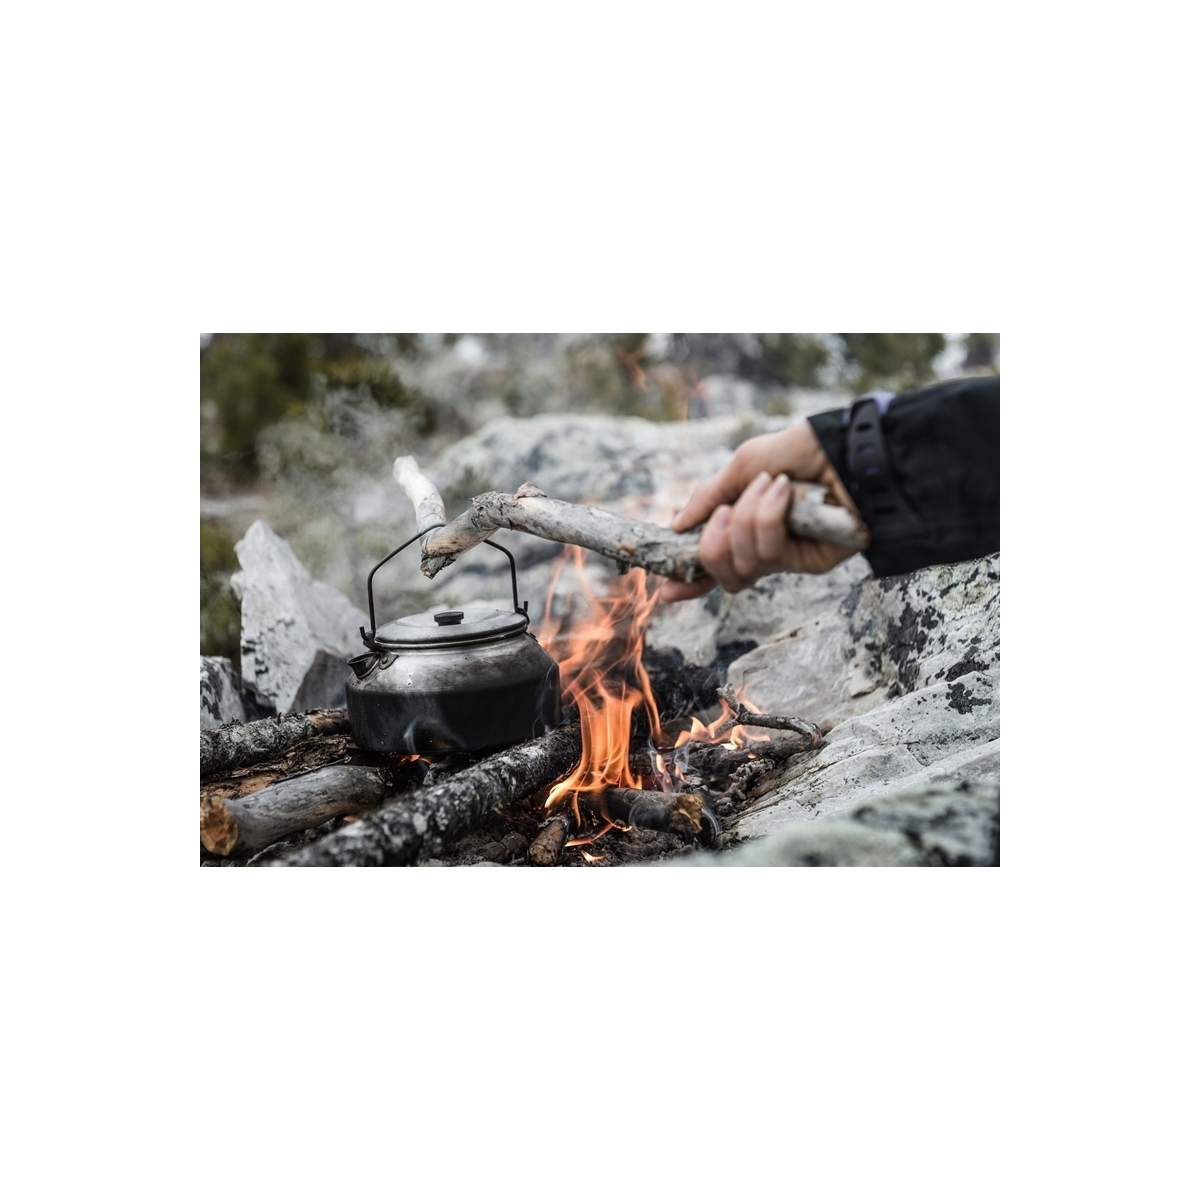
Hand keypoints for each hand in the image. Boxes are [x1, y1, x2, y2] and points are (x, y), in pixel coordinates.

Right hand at [659, 420, 860, 601]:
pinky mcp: (809, 562)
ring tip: (767, 485)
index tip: (665, 588)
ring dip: (745, 520)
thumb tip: (676, 526)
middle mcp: (765, 547)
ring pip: (742, 566)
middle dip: (711, 547)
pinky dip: (768, 517)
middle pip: (724, 575)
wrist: (846, 449)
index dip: (689, 580)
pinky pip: (770, 553)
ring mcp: (787, 557)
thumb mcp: (744, 464)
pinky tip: (783, 492)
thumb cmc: (801, 452)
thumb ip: (709, 496)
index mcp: (746, 527)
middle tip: (724, 514)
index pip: (714, 564)